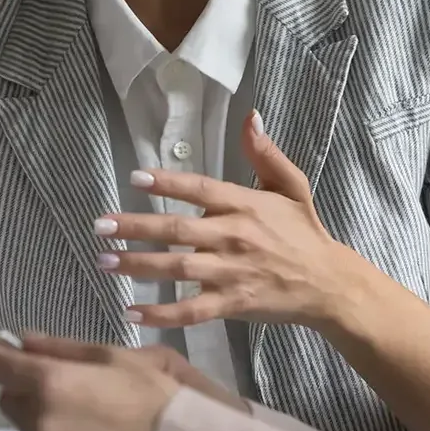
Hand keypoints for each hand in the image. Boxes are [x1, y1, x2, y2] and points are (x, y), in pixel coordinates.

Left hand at [0, 333, 190, 430]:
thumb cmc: (153, 397)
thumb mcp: (115, 357)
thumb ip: (62, 347)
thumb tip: (24, 339)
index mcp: (48, 382)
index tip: (9, 354)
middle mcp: (37, 421)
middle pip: (7, 398)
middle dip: (26, 388)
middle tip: (65, 386)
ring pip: (27, 428)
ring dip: (43, 419)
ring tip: (86, 418)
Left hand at [94, 111, 374, 329]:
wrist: (329, 284)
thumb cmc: (305, 233)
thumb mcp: (292, 187)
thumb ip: (266, 154)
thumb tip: (251, 117)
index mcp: (245, 205)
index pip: (200, 189)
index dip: (168, 183)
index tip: (135, 178)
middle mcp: (234, 237)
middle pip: (178, 230)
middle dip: (135, 228)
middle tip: (100, 226)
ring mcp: (231, 273)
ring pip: (178, 269)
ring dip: (138, 266)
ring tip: (104, 262)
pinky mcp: (232, 303)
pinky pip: (191, 310)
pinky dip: (161, 313)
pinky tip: (132, 312)